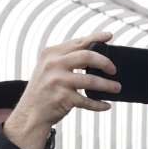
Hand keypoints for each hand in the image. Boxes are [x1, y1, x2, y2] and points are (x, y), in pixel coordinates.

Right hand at [2, 31, 119, 148]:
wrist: (30, 113)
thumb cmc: (45, 89)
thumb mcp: (49, 68)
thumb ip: (66, 59)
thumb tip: (96, 54)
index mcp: (51, 53)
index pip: (78, 42)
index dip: (96, 37)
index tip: (109, 35)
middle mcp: (53, 64)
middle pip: (87, 56)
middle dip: (105, 62)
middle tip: (114, 70)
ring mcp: (57, 81)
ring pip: (91, 80)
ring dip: (108, 85)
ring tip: (117, 88)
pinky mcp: (62, 98)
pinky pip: (88, 101)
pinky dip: (99, 104)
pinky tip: (106, 105)